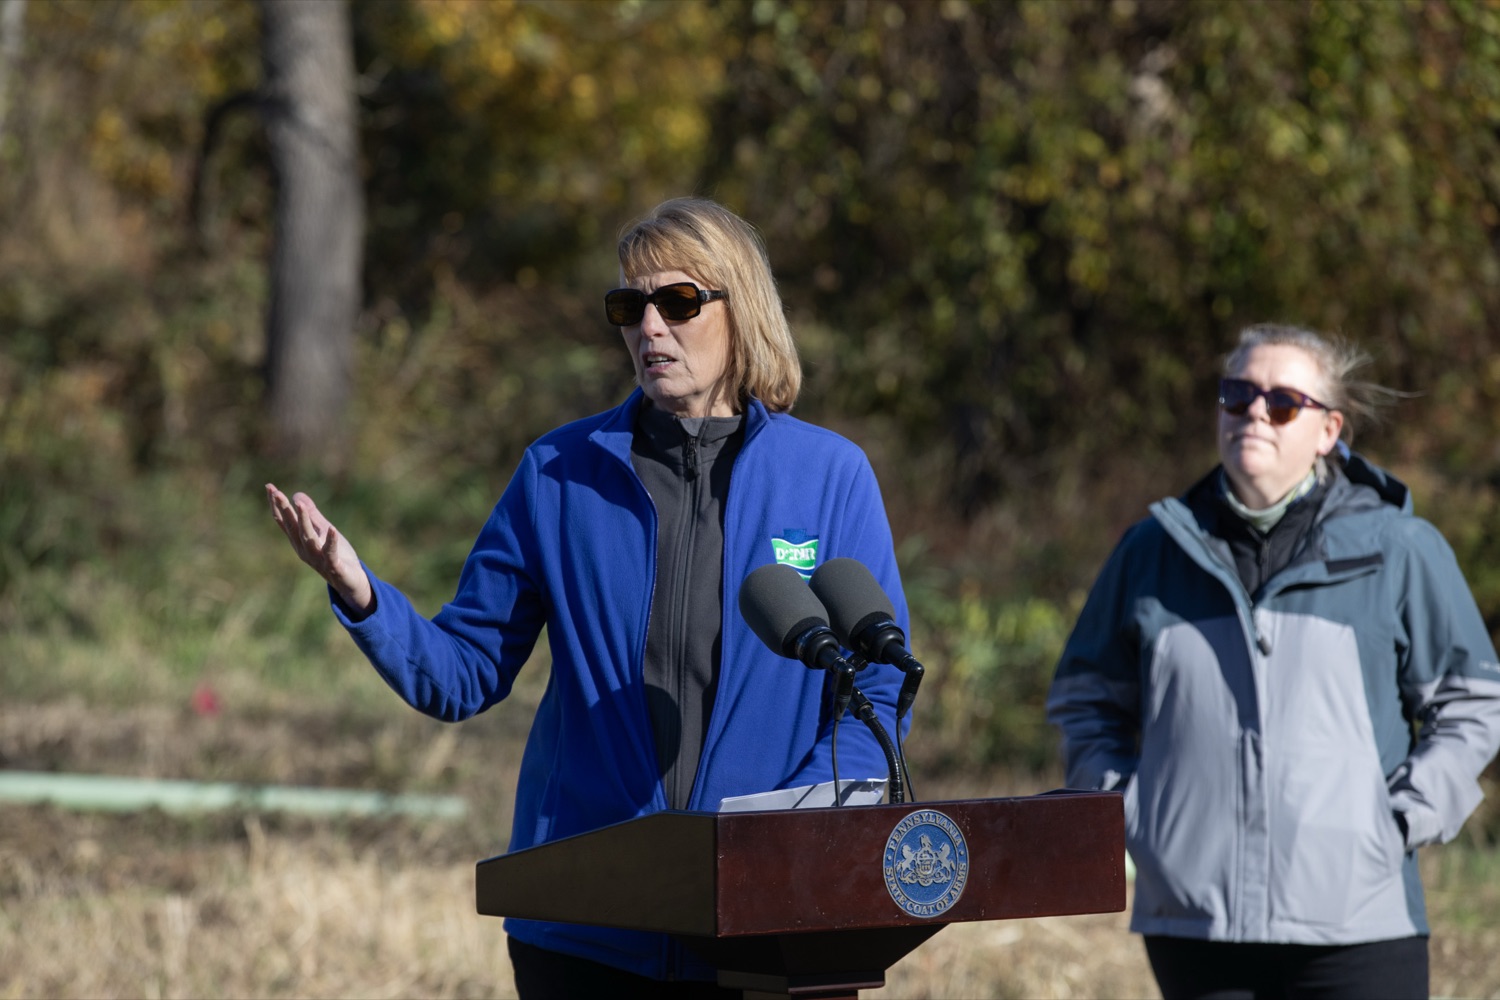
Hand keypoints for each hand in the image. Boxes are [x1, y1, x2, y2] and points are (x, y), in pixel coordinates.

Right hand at [265, 483, 374, 615]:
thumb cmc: (337, 556)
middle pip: (292, 527)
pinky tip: (332, 529)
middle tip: (276, 492)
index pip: (285, 521)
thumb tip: (297, 495)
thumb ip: (312, 515)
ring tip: (300, 504)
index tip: (269, 487)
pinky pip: (330, 552)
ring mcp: (318, 558)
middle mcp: (304, 550)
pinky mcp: (333, 566)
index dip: (277, 505)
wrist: (350, 583)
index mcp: (300, 541)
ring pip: (308, 538)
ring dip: (304, 521)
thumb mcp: (324, 531)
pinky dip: (330, 541)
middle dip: (284, 509)